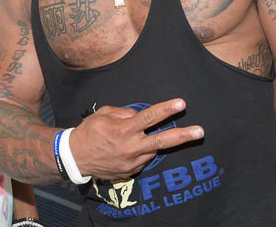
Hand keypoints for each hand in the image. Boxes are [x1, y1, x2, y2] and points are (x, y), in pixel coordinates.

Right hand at [69, 98, 203, 180]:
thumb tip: (139, 114)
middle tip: (200, 131)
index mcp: (123, 130)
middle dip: (183, 136)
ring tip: (141, 137)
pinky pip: (144, 158)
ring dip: (155, 142)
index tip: (181, 104)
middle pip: (162, 141)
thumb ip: (124, 113)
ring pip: (152, 150)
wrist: (75, 158)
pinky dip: (143, 151)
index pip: (149, 117)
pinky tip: (132, 147)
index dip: (166, 110)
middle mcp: (130, 147)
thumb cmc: (89, 132)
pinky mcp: (130, 171)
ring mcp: (132, 162)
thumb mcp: (103, 114)